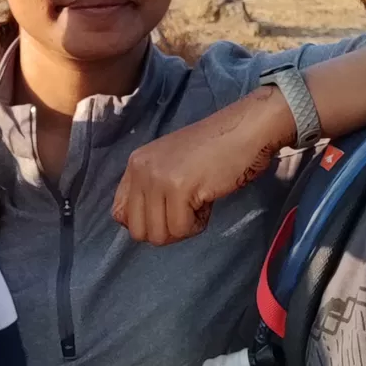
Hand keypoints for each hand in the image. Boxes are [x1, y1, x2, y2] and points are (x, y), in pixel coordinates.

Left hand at [112, 85, 291, 245]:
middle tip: (187, 211)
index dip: (147, 222)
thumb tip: (137, 226)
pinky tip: (208, 200)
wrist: (246, 130)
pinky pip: (181, 229)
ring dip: (184, 228)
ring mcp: (157, 177)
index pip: (119, 213)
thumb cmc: (216, 150)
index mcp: (136, 163)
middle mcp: (141, 169)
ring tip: (199, 203)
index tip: (170, 211)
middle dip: (166, 231)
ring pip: (159, 235)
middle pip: (137, 231)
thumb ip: (150, 190)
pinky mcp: (178, 187)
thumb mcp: (171, 165)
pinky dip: (199, 224)